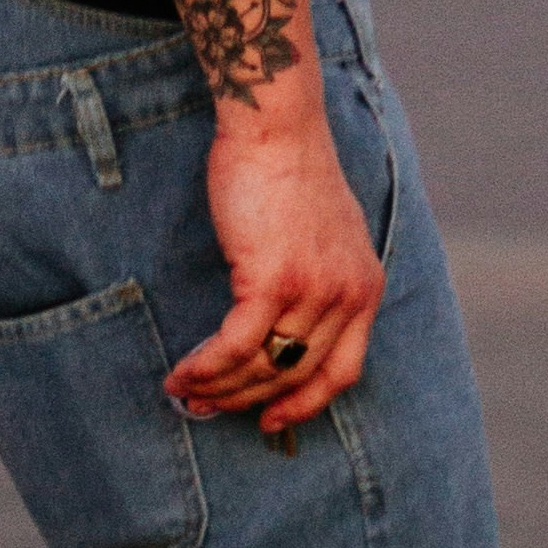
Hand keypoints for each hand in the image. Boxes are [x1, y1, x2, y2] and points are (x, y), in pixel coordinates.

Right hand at [166, 96, 383, 439]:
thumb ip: (322, 279)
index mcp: (364, 288)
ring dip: (219, 388)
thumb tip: (287, 325)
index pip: (344, 371)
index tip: (274, 420)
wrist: (277, 128)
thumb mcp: (329, 234)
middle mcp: (346, 296)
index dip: (306, 404)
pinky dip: (206, 366)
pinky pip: (236, 345)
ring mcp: (312, 291)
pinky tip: (182, 374)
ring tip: (186, 392)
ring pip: (263, 365)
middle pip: (296, 374)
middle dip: (248, 400)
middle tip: (208, 407)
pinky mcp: (272, 280)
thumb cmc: (291, 171)